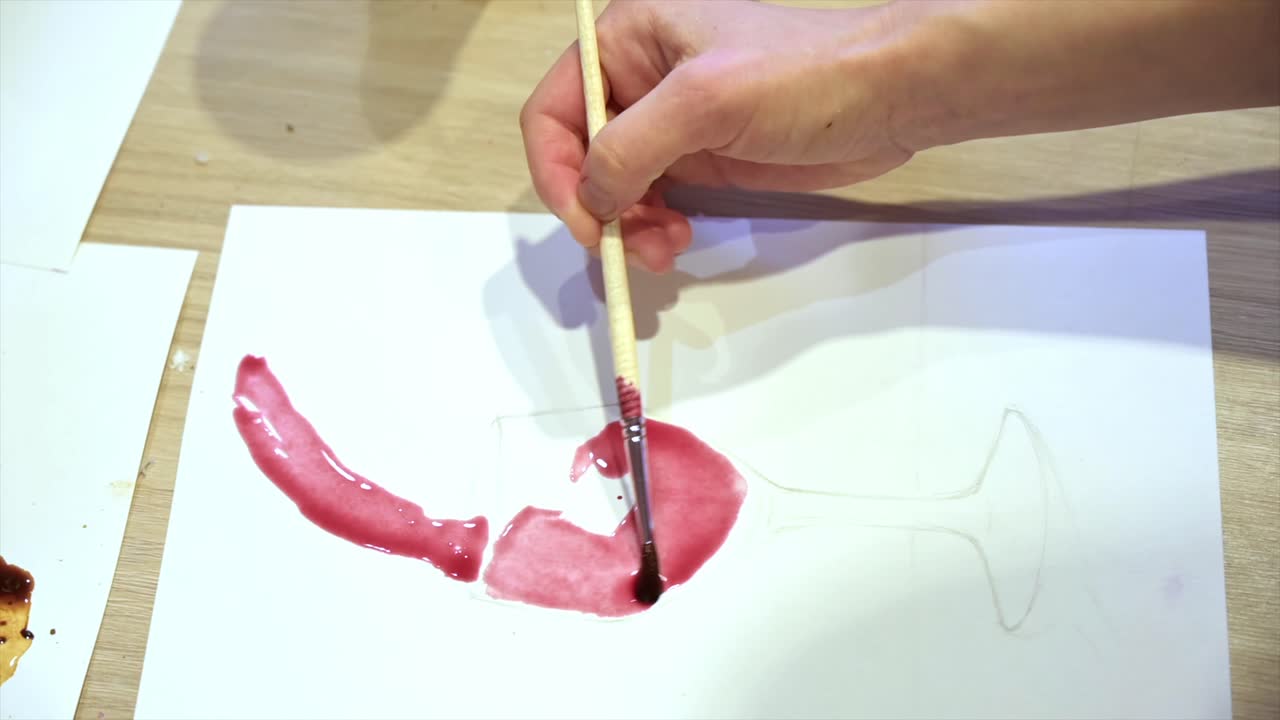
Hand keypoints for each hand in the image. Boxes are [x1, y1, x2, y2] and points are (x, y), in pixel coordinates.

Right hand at [519, 0, 910, 272]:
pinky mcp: (700, 158)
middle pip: (579, 155)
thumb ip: (631, 147)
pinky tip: (675, 241)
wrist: (888, 98)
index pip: (553, 109)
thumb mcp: (705, 101)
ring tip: (663, 249)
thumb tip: (591, 198)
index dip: (556, 170)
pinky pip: (651, 201)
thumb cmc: (808, 73)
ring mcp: (671, 122)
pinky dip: (652, 229)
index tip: (583, 221)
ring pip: (614, 187)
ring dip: (627, 227)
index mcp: (626, 39)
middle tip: (625, 247)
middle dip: (597, 206)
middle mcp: (639, 78)